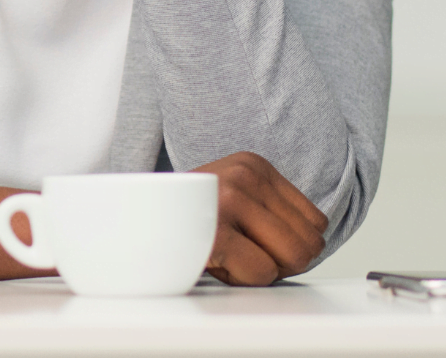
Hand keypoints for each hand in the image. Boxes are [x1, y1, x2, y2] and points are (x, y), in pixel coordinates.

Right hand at [195, 151, 327, 285]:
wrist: (129, 220)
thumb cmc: (187, 217)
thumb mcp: (233, 197)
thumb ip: (270, 211)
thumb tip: (313, 245)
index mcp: (255, 167)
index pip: (316, 220)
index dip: (294, 246)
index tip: (262, 246)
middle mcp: (246, 177)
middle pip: (309, 242)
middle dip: (284, 263)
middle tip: (250, 259)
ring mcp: (230, 201)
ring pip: (294, 257)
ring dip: (265, 272)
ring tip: (233, 259)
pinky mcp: (215, 233)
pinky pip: (262, 272)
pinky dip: (245, 279)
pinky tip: (219, 265)